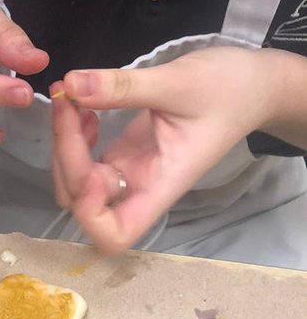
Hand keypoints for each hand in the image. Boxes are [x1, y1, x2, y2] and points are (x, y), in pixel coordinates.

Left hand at [50, 47, 286, 252]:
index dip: (90, 212)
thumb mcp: (179, 82)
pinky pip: (83, 160)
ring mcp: (129, 173)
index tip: (91, 167)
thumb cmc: (230, 90)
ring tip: (74, 99)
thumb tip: (72, 85)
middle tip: (69, 102)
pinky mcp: (122, 156)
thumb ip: (123, 87)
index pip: (114, 236)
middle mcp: (140, 188)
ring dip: (64, 145)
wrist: (254, 85)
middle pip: (83, 205)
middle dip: (66, 159)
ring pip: (76, 182)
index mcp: (161, 186)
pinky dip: (74, 137)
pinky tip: (84, 106)